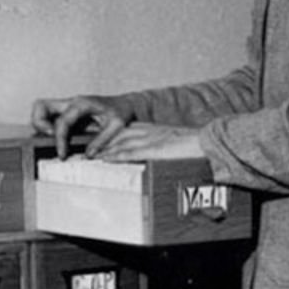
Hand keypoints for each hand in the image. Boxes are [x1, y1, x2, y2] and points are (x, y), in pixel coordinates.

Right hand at [28, 95, 133, 159]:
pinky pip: (50, 117)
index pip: (62, 121)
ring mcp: (67, 107)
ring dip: (40, 125)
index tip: (62, 155)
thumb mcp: (117, 126)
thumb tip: (88, 155)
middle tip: (49, 140)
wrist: (125, 105)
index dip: (60, 140)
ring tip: (53, 141)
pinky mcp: (67, 113)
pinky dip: (48, 128)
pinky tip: (60, 141)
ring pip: (42, 109)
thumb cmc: (121, 112)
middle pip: (41, 106)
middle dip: (39, 124)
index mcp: (82, 104)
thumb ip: (102, 140)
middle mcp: (71, 102)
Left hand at [89, 124, 204, 162]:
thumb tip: (152, 159)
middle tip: (81, 151)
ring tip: (86, 158)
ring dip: (102, 150)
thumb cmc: (193, 145)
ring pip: (119, 143)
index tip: (93, 144)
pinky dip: (116, 155)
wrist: (207, 140)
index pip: (122, 132)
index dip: (106, 138)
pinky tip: (105, 159)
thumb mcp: (171, 144)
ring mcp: (150, 139)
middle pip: (116, 136)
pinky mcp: (155, 149)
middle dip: (98, 143)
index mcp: (150, 129)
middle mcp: (147, 132)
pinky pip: (131, 152)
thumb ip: (158, 150)